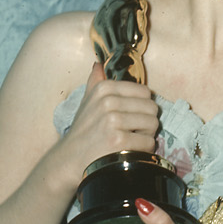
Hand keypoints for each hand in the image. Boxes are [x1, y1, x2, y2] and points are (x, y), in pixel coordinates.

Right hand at [50, 62, 160, 186]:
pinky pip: (148, 142)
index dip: (142, 107)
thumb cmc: (83, 131)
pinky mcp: (118, 140)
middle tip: (132, 132)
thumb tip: (98, 65)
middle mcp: (108, 101)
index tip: (131, 117)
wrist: (70, 159)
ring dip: (146, 136)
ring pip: (152, 124)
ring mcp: (113, 120)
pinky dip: (144, 150)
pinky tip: (131, 151)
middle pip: (151, 108)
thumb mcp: (86, 102)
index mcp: (104, 88)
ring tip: (131, 141)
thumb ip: (95, 82)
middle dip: (146, 122)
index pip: (145, 92)